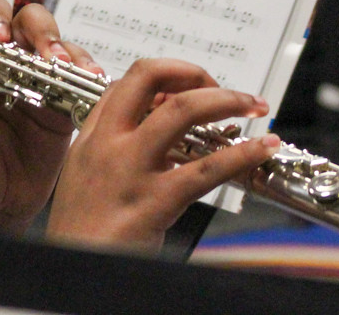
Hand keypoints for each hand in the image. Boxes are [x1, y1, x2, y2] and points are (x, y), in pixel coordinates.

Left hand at [0, 0, 101, 232]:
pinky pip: (81, 84)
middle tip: (45, 52)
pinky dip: (89, 78)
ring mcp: (40, 87)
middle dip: (39, 29)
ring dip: (67, 52)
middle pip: (27, 25)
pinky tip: (92, 83)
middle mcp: (9, 71)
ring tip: (69, 70)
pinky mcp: (64, 110)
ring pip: (58, 49)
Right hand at [47, 58, 279, 251]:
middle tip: (224, 88)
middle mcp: (109, 143)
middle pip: (151, 79)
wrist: (76, 265)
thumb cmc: (82, 228)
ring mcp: (131, 168)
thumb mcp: (85, 173)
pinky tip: (262, 148)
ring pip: (182, 111)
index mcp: (91, 135)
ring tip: (252, 105)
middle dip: (195, 73)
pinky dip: (243, 154)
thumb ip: (114, 146)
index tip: (193, 87)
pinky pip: (207, 169)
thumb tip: (155, 127)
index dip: (167, 74)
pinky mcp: (156, 200)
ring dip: (226, 100)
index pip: (129, 82)